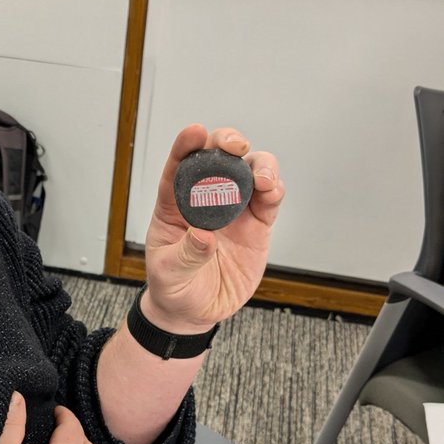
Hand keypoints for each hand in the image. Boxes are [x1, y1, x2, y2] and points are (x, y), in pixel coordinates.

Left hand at [143, 125, 284, 330]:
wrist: (196, 311)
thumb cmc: (174, 287)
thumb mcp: (169, 274)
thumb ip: (186, 255)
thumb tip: (203, 235)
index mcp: (174, 205)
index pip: (178, 168)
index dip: (186, 147)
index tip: (195, 132)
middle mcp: (205, 200)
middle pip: (218, 159)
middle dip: (227, 143)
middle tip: (234, 146)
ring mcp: (234, 209)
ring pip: (250, 172)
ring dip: (259, 165)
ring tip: (262, 178)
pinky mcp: (257, 225)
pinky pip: (269, 200)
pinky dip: (274, 189)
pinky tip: (272, 190)